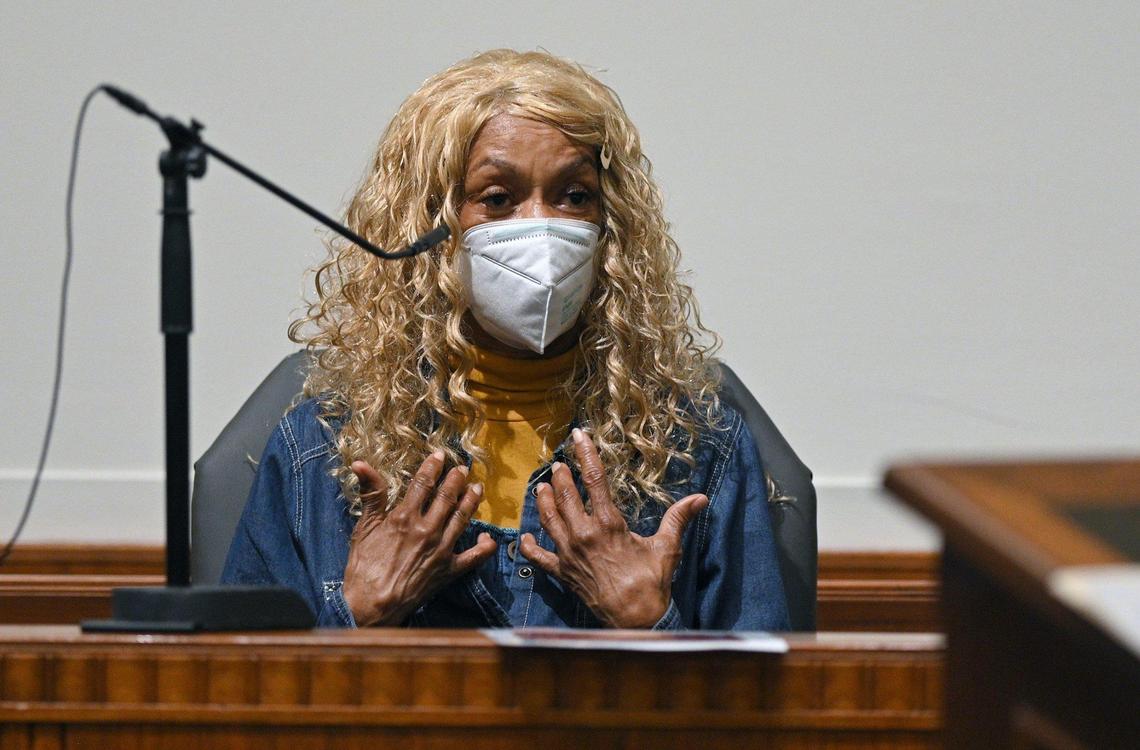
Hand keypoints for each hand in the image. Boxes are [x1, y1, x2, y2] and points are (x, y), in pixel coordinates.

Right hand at [342, 451, 497, 625]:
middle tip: (463, 469)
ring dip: (471, 502)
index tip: (440, 455)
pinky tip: (488, 537)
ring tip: (477, 489)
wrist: (371, 605)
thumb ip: (370, 494)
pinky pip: (473, 557)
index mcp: (405, 517)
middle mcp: (427, 529)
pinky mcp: (448, 570)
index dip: (433, 467)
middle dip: (456, 480)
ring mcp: (441, 550)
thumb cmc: (364, 567)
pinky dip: (484, 547)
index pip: (423, 483)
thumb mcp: (363, 527)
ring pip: (461, 519)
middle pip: (447, 497)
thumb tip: (360, 463)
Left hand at [519, 429, 708, 627]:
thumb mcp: (666, 546)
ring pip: (549, 519)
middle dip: (560, 476)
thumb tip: (701, 498)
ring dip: (543, 501)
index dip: (585, 454)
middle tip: (556, 464)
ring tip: (540, 487)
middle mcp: (584, 534)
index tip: (578, 435)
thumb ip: (678, 518)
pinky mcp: (563, 573)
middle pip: (565, 496)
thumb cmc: (652, 581)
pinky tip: (527, 536)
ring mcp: (569, 554)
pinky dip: (531, 546)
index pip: (594, 479)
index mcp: (608, 524)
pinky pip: (540, 557)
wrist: (635, 618)